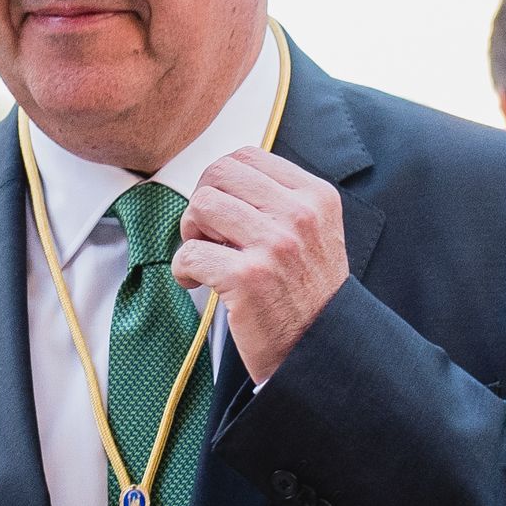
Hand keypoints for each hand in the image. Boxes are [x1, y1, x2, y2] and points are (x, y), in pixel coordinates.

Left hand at [171, 148, 348, 381]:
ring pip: (201, 206)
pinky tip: (197, 284)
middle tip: (207, 235)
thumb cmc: (308, 291)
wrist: (323, 349)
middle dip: (202, 201)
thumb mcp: (314, 232)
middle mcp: (299, 215)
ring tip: (204, 258)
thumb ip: (279, 199)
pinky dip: (182, 270)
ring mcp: (274, 245)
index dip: (222, 181)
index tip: (223, 213)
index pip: (247, 156)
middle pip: (219, 174)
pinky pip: (189, 253)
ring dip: (190, 233)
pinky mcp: (248, 278)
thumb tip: (219, 178)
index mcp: (316, 196)